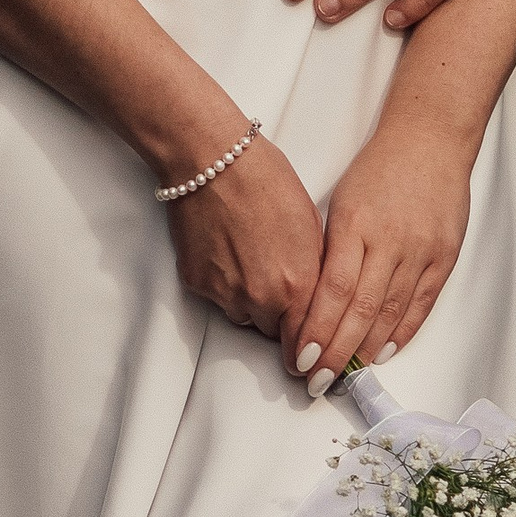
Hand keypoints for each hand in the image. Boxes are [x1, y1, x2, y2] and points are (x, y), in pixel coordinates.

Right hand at [164, 134, 322, 341]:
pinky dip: (224, 284)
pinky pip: (218, 298)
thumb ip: (316, 271)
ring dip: (251, 301)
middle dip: (279, 315)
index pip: (307, 343)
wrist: (211, 160)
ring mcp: (225, 294)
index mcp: (297, 284)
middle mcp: (261, 298)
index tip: (311, 357)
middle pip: (275, 331)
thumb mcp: (311, 225)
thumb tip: (318, 296)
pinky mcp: (197, 284)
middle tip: (277, 281)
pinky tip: (226, 250)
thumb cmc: (265, 179)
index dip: (310, 349)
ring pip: (244, 316)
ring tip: (249, 258)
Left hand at [286, 116, 472, 381]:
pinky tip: (382, 352)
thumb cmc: (377, 168)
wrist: (430, 140)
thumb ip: (331, 250)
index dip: (316, 330)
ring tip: (343, 375)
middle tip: (316, 381)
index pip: (332, 292)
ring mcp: (420, 251)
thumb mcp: (341, 202)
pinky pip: (420, 305)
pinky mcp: (443, 257)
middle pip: (359, 311)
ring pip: (389, 314)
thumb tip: (313, 301)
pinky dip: (400, 333)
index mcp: (355, 224)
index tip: (300, 358)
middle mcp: (389, 241)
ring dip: (364, 351)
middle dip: (334, 353)